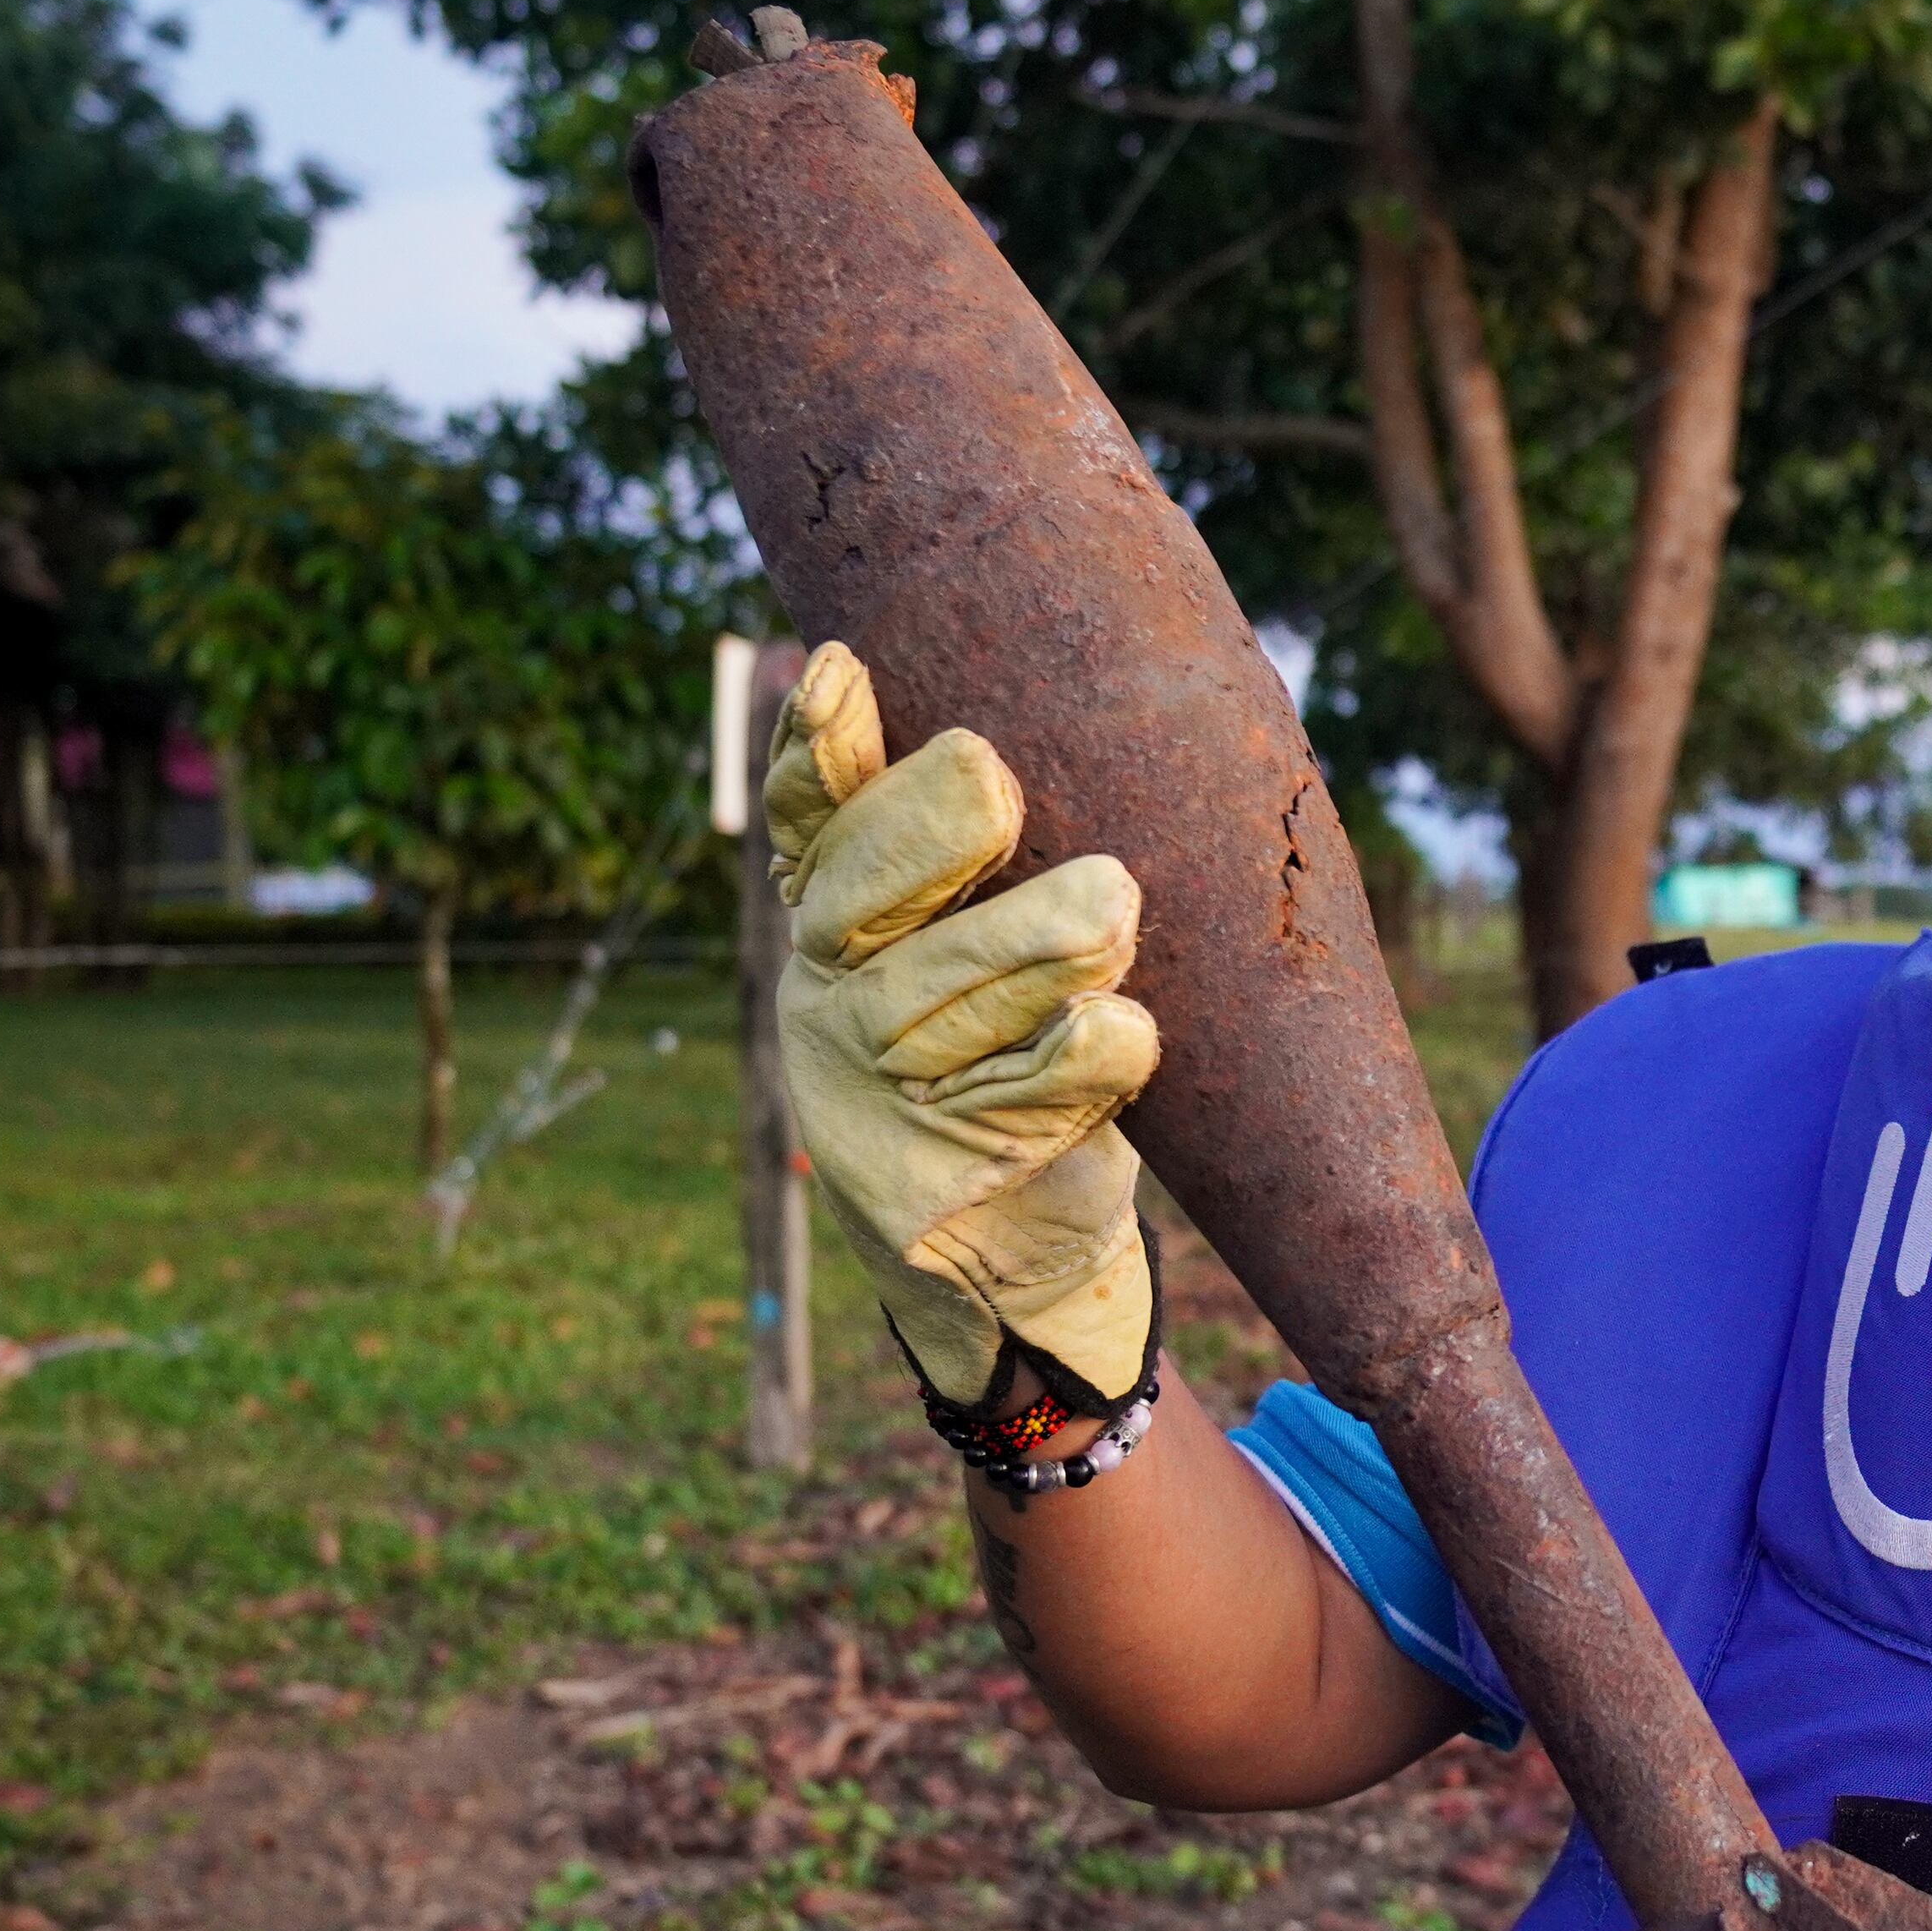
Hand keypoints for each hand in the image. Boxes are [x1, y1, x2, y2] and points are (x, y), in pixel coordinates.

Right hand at [764, 643, 1160, 1408]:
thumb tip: (926, 698)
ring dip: (1036, 948)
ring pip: (954, 1002)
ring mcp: (875, 1101)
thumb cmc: (1005, 1066)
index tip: (846, 673)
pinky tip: (1120, 1029)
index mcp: (830, 935)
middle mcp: (831, 1009)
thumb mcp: (965, 959)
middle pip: (869, 910)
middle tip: (993, 777)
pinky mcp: (940, 1180)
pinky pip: (1032, 1095)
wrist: (1010, 1257)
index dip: (815, 755)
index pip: (811, 832)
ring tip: (1108, 902)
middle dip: (932, 837)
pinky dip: (1089, 1056)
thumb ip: (950, 860)